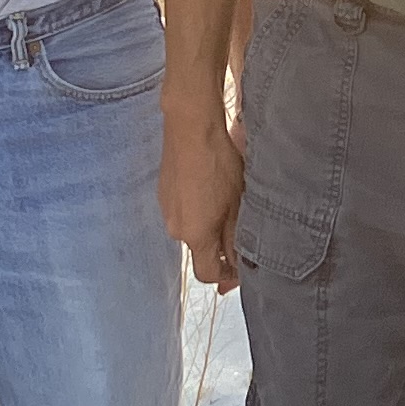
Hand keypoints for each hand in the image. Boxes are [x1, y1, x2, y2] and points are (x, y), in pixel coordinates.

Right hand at [162, 93, 246, 291]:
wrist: (191, 128)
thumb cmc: (219, 164)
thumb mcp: (237, 204)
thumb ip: (236, 238)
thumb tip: (238, 263)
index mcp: (195, 236)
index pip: (208, 274)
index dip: (227, 276)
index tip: (241, 267)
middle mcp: (175, 229)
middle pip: (200, 250)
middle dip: (219, 245)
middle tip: (239, 225)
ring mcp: (166, 209)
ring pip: (191, 229)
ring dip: (208, 224)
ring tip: (226, 200)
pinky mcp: (163, 193)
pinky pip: (182, 211)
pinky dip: (196, 207)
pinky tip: (209, 187)